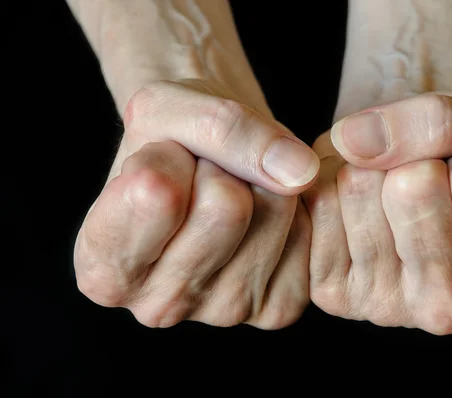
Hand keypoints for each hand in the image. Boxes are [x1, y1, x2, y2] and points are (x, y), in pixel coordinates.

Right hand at [74, 79, 318, 328]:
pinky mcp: (275, 309)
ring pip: (274, 214)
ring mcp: (222, 314)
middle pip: (226, 208)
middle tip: (206, 173)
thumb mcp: (168, 108)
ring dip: (262, 183)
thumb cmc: (172, 137)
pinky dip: (297, 206)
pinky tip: (267, 211)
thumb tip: (299, 173)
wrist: (206, 159)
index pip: (158, 193)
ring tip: (234, 191)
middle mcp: (158, 307)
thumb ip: (223, 127)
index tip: (162, 160)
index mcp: (104, 268)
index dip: (169, 154)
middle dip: (223, 167)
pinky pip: (308, 234)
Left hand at [302, 93, 451, 334]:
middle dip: (412, 158)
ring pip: (359, 184)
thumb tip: (353, 141)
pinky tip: (354, 206)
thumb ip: (444, 120)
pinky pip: (321, 198)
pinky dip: (332, 178)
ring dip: (368, 165)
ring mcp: (384, 306)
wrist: (400, 174)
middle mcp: (448, 311)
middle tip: (419, 180)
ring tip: (385, 190)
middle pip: (412, 185)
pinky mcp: (332, 291)